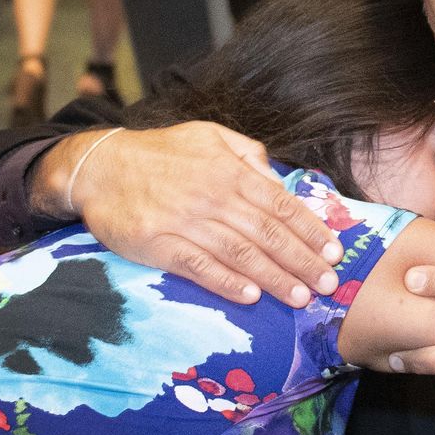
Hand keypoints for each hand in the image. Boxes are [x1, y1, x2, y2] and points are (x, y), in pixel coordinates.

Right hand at [39, 121, 343, 305]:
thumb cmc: (162, 153)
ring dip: (275, 278)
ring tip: (301, 297)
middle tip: (330, 284)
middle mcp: (213, 196)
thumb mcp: (209, 137)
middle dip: (303, 261)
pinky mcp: (158, 244)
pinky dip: (227, 283)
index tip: (335, 252)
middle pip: (268, 234)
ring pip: (240, 254)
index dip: (311, 230)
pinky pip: (199, 267)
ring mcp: (185, 221)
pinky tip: (251, 297)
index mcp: (230, 170)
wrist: (100, 166)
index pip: (281, 205)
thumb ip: (248, 155)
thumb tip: (279, 179)